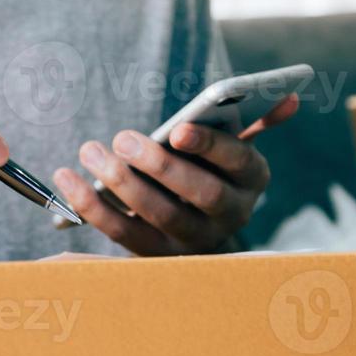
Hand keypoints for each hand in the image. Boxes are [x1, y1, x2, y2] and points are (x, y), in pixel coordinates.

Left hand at [53, 95, 299, 255]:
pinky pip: (121, 234)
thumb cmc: (209, 169)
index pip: (238, 162)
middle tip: (121, 138)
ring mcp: (193, 242)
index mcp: (252, 180)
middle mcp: (229, 216)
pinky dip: (91, 206)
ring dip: (120, 183)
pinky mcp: (155, 257)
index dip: (210, 146)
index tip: (179, 129)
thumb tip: (288, 98)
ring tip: (89, 151)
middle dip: (158, 166)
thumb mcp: (233, 149)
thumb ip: (255, 120)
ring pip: (159, 216)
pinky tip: (67, 178)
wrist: (199, 230)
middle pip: (198, 194)